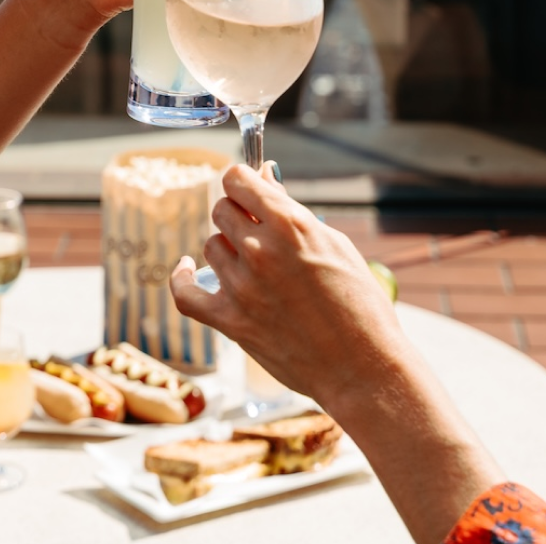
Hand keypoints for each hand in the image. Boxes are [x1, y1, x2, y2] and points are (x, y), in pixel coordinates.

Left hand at [171, 163, 403, 407]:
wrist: (363, 369)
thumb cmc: (359, 305)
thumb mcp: (335, 244)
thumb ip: (292, 211)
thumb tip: (265, 177)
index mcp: (290, 224)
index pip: (238, 179)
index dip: (241, 180)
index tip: (247, 188)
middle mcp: (261, 250)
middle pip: (222, 210)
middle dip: (238, 215)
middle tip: (258, 231)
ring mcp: (242, 286)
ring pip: (211, 246)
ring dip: (228, 250)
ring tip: (255, 266)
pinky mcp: (231, 321)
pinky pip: (186, 294)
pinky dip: (182, 279)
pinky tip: (187, 269)